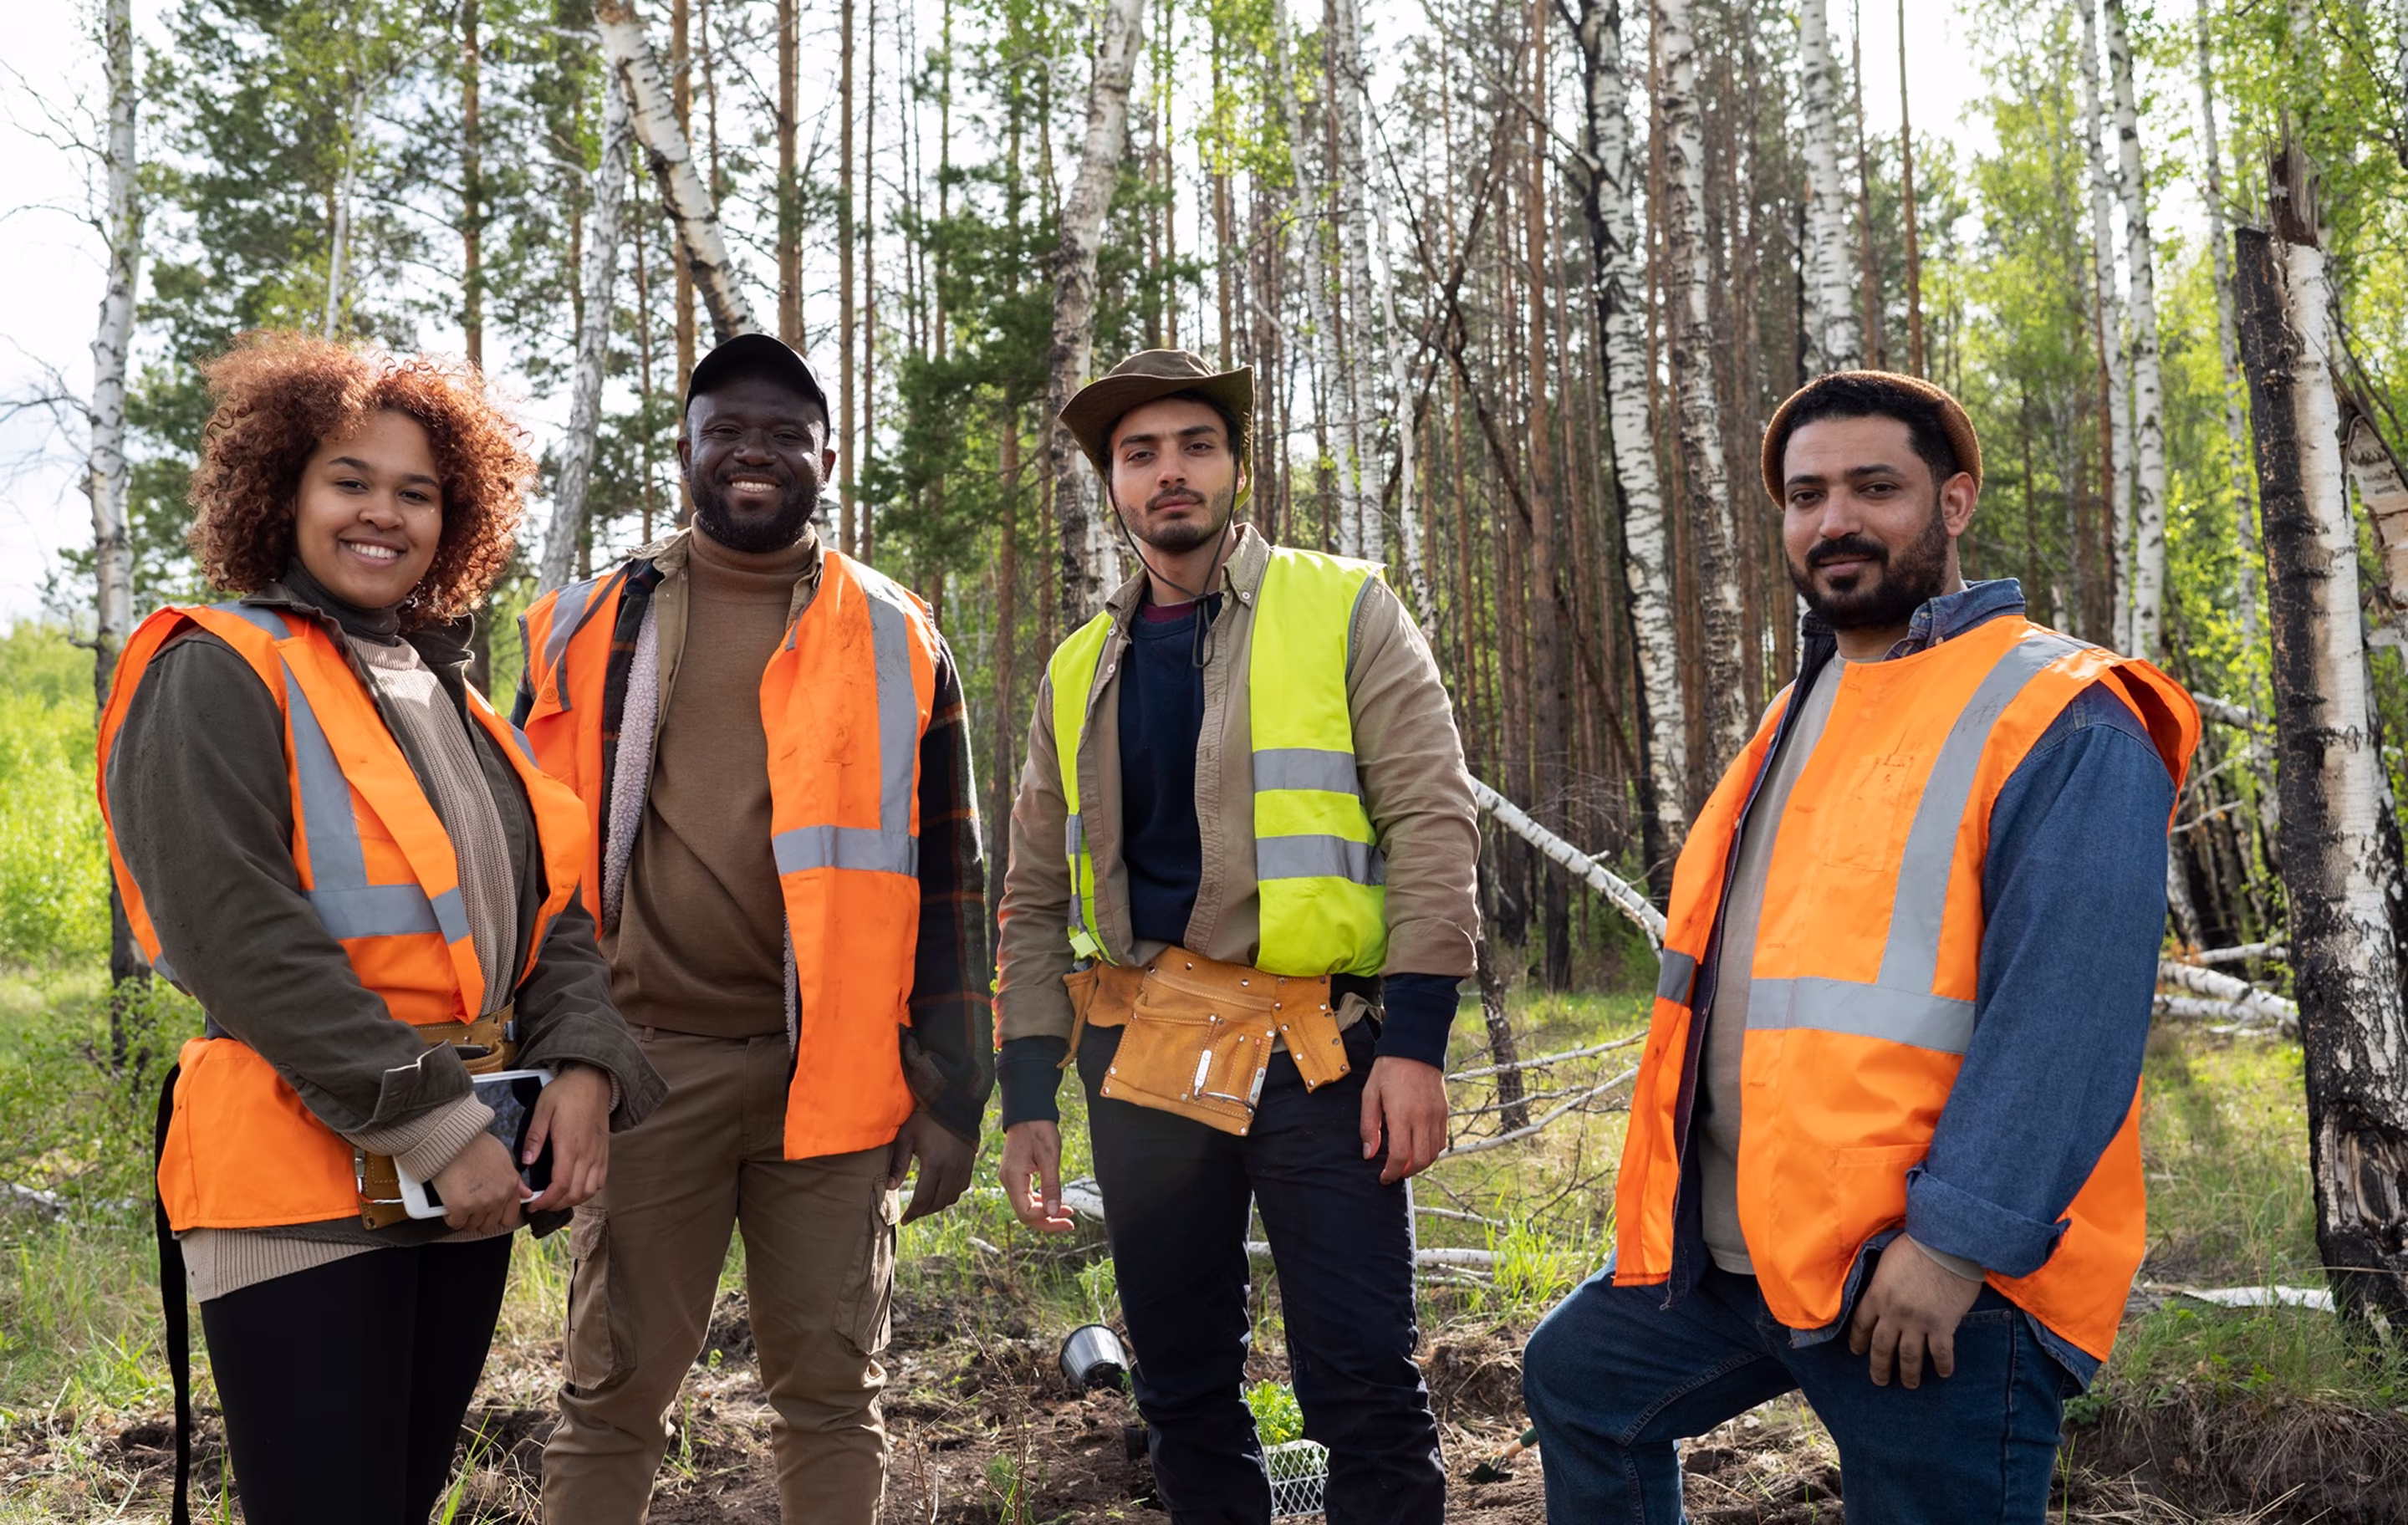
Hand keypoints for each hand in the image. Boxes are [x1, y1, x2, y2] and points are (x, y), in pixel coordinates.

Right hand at [431, 1133, 523, 1234]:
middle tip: (469, 1205)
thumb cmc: (474, 1145)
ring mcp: (480, 1204)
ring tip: (459, 1200)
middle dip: (479, 1218)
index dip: (496, 1216)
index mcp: (510, 1186)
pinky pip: (455, 1223)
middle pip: (489, 1225)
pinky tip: (449, 1203)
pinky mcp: (460, 1208)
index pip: (509, 1217)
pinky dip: (450, 1216)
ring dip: (464, 1217)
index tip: (488, 1213)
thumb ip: (514, 1180)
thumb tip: (526, 1194)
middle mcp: (498, 1197)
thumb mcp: (502, 1159)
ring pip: (472, 1226)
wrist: (452, 1140)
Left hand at [523, 1064, 613, 1212]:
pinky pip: (600, 1181)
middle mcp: (587, 1154)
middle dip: (556, 1204)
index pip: (561, 1185)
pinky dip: (588, 1191)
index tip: (533, 1205)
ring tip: (556, 1198)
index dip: (546, 1200)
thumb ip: (534, 1136)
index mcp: (569, 1145)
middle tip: (540, 1203)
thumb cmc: (566, 1093)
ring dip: (572, 1200)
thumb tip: (526, 1161)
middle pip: (575, 1193)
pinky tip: (575, 1188)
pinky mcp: (604, 1152)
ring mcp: (598, 1154)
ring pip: (589, 1190)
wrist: (594, 1080)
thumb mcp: (543, 1108)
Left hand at [886, 1106, 975, 1223]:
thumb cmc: (925, 1119)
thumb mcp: (907, 1137)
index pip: (923, 1199)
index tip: (903, 1220)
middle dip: (923, 1212)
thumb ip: (898, 1164)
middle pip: (937, 1203)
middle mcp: (951, 1170)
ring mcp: (962, 1168)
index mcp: (934, 1165)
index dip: (912, 1213)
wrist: (954, 1104)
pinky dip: (950, 1195)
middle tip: (912, 1214)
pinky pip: (961, 1188)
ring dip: (937, 1205)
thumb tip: (890, 1188)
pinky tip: (940, 1192)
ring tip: (924, 1205)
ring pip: (951, 1198)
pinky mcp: (969, 1164)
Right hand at [999, 1120, 1076, 1233]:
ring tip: (1067, 1212)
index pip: (1026, 1213)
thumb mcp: (1050, 1157)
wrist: (1028, 1110)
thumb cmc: (1038, 1129)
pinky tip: (1055, 1202)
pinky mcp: (1016, 1174)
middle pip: (1025, 1214)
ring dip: (1045, 1213)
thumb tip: (1054, 1212)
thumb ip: (1051, 1186)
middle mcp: (1008, 1181)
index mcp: (1014, 1178)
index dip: (1046, 1219)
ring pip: (1026, 1206)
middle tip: (1070, 1222)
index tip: (1068, 1217)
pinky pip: (1026, 1196)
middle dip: (1047, 1220)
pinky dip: (1040, 1202)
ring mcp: (1010, 1178)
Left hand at [1359, 1055, 1447, 1184]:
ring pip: (1434, 1153)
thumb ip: (1368, 1126)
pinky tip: (1419, 1149)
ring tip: (1406, 1164)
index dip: (1391, 1172)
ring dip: (1420, 1164)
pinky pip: (1441, 1140)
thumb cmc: (1388, 1070)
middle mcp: (1423, 1118)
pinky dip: (1431, 1151)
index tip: (1383, 1177)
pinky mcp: (1444, 1112)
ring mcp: (1436, 1115)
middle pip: (1421, 1160)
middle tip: (1394, 1173)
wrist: (1414, 1048)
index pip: (1401, 1156)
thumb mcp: (1370, 1095)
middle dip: (1407, 1173)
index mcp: (1402, 1114)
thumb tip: (1369, 1154)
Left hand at [1847, 1237, 1984, 1388]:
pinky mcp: (1942, 1325)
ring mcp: (1917, 1322)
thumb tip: (1880, 1289)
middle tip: (1879, 1381)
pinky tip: (1943, 1373)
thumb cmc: (1917, 1245)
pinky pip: (1940, 1353)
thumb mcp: (1886, 1259)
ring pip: (1909, 1356)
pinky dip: (1942, 1365)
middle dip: (1879, 1367)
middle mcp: (1893, 1313)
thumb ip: (1881, 1280)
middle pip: (1882, 1347)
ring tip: (1909, 1384)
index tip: (1857, 1352)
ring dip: (1908, 1373)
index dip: (1858, 1340)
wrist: (1947, 1245)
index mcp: (1877, 1295)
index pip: (1861, 1324)